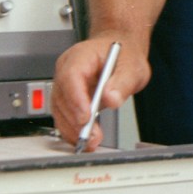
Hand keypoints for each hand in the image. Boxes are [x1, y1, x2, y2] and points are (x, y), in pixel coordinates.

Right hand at [51, 31, 152, 151]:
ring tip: (91, 142)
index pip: (71, 76)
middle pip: (63, 97)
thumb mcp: (132, 66)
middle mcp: (66, 70)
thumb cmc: (122, 54)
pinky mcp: (67, 99)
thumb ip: (123, 82)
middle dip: (75, 120)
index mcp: (80, 56)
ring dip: (73, 129)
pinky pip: (64, 116)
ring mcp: (65, 85)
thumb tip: (111, 98)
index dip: (76, 98)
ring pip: (60, 110)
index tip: (86, 117)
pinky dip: (72, 130)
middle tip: (92, 136)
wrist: (119, 51)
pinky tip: (84, 140)